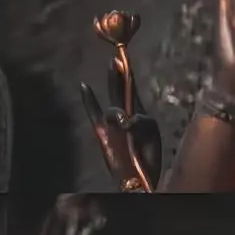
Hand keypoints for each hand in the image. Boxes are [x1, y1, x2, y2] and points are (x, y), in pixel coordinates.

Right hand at [80, 62, 161, 190]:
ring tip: (125, 125)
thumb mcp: (150, 132)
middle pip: (119, 90)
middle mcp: (125, 114)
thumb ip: (141, 121)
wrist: (138, 175)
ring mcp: (112, 123)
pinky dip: (89, 101)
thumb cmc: (148, 156)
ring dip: (117, 112)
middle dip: (117, 76)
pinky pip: (93, 113)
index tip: (124, 59)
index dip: (128, 75)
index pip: (132, 89)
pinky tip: (84, 86)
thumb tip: (126, 118)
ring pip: (112, 107)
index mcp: (140, 112)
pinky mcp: (102, 133)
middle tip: (116, 59)